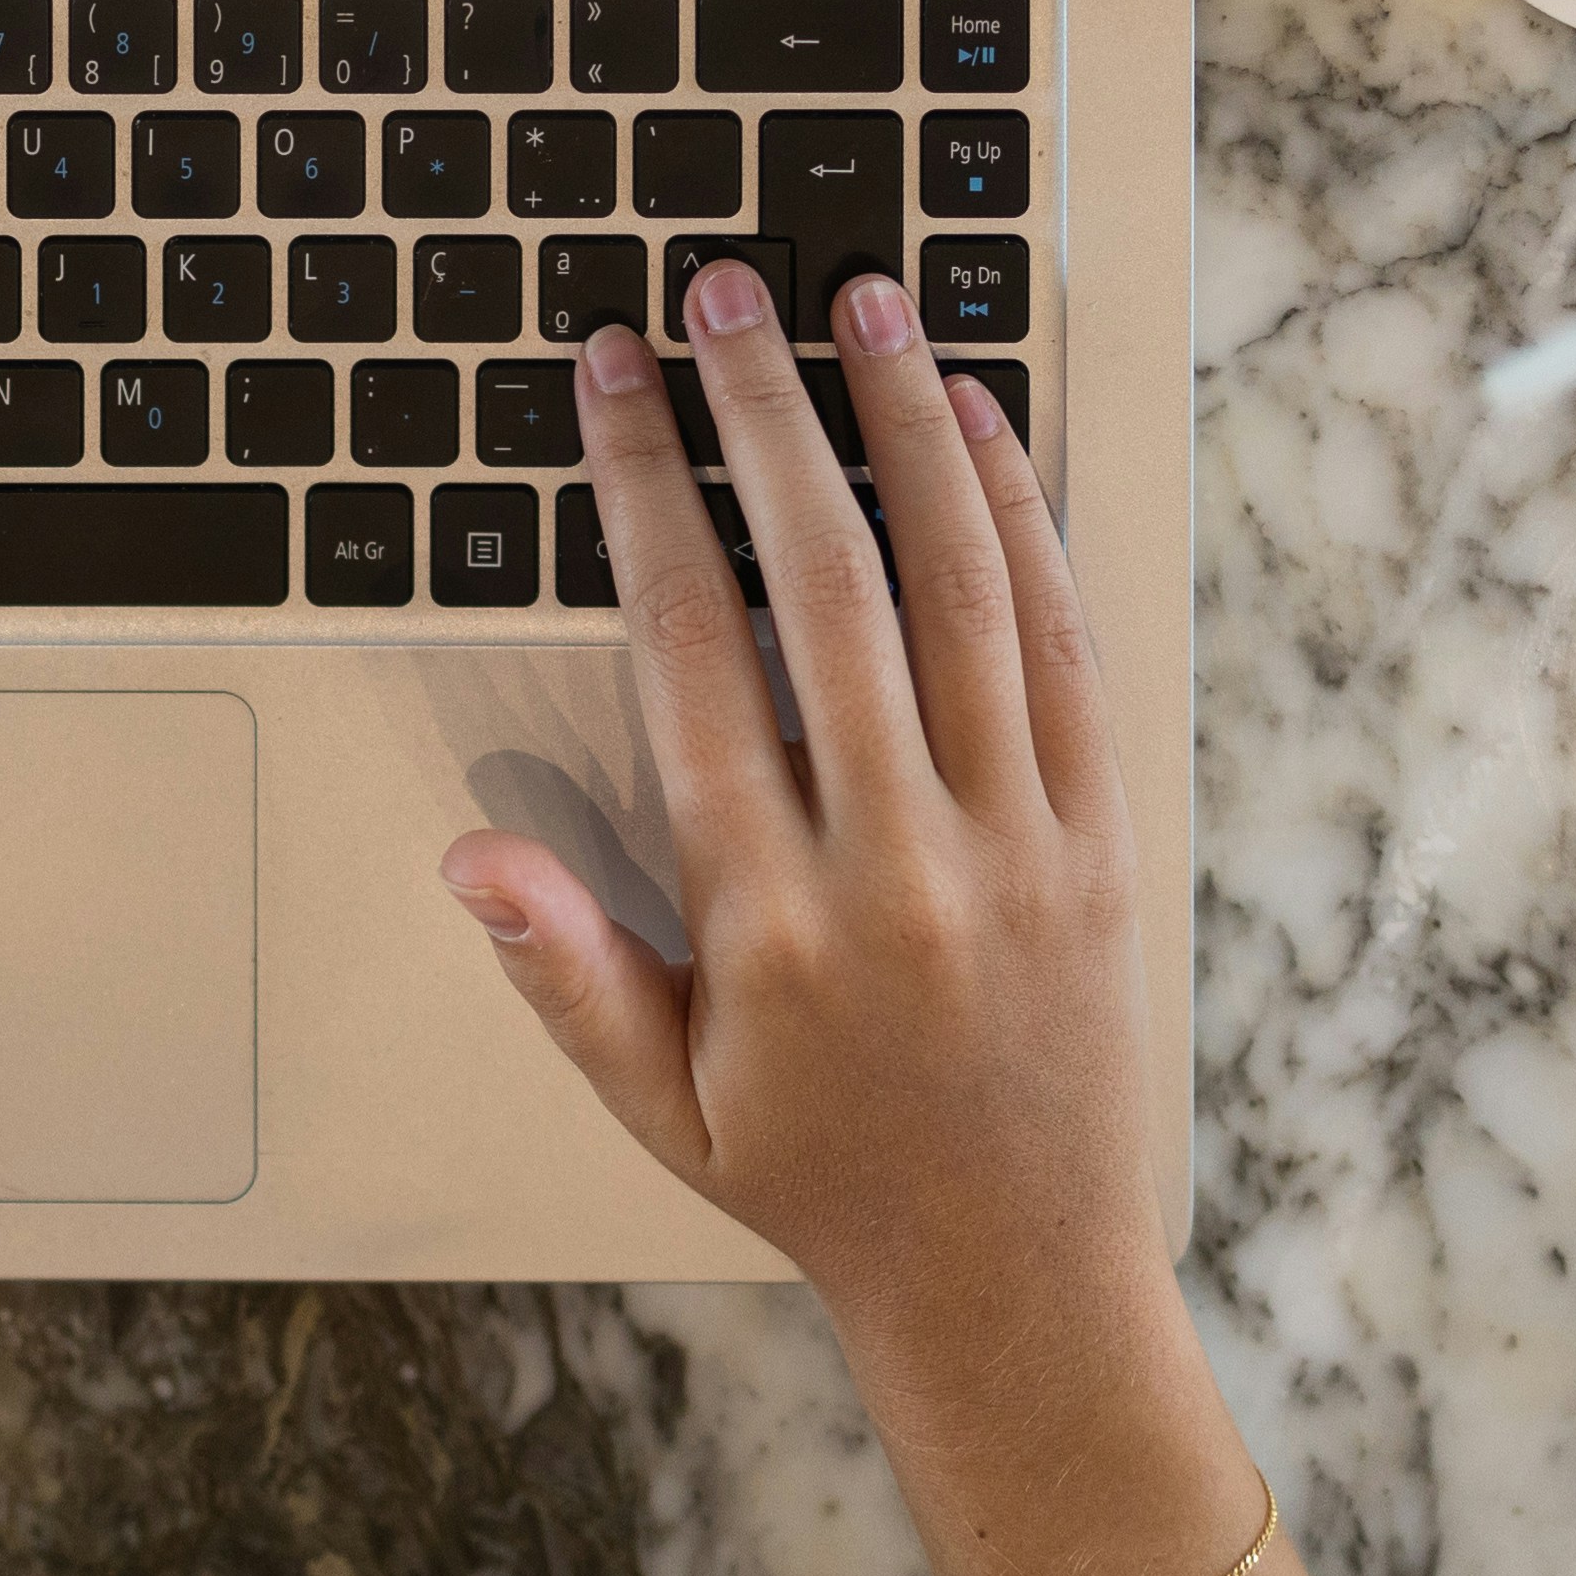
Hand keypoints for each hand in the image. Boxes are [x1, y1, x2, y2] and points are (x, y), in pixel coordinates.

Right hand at [436, 269, 1452, 1575]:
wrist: (1021, 1283)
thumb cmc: (821, 1181)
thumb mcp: (658, 1098)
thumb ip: (565, 966)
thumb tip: (472, 850)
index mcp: (774, 917)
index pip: (692, 654)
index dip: (647, 498)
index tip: (615, 382)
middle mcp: (902, 858)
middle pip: (829, 584)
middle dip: (769, 418)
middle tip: (725, 293)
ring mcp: (1018, 840)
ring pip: (964, 588)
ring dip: (912, 428)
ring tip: (867, 304)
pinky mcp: (1102, 836)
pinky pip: (1062, 647)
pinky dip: (1023, 522)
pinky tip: (984, 427)